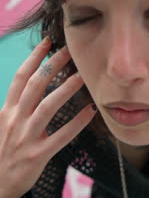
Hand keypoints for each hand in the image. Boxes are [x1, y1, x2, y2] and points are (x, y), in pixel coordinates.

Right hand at [0, 37, 95, 197]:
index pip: (20, 77)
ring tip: (82, 76)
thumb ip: (17, 104)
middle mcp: (15, 120)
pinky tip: (90, 111)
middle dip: (53, 65)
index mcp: (7, 110)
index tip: (48, 42)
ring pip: (47, 107)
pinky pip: (61, 137)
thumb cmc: (4, 150)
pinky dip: (76, 123)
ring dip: (66, 89)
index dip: (34, 58)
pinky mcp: (38, 155)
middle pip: (35, 86)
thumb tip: (35, 82)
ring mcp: (26, 138)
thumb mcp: (4, 123)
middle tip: (70, 50)